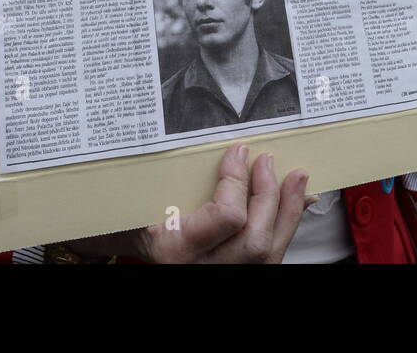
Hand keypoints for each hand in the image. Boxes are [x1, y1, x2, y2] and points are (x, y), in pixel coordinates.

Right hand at [70, 144, 307, 263]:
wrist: (119, 243)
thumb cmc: (126, 220)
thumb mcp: (134, 197)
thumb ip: (159, 173)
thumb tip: (186, 142)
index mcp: (174, 250)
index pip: (227, 218)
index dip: (238, 181)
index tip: (237, 151)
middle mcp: (200, 269)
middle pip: (255, 241)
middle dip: (270, 196)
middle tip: (268, 161)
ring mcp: (219, 275)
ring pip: (270, 254)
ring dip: (288, 211)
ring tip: (297, 178)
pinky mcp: (234, 273)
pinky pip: (270, 257)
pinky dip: (285, 226)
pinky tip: (297, 203)